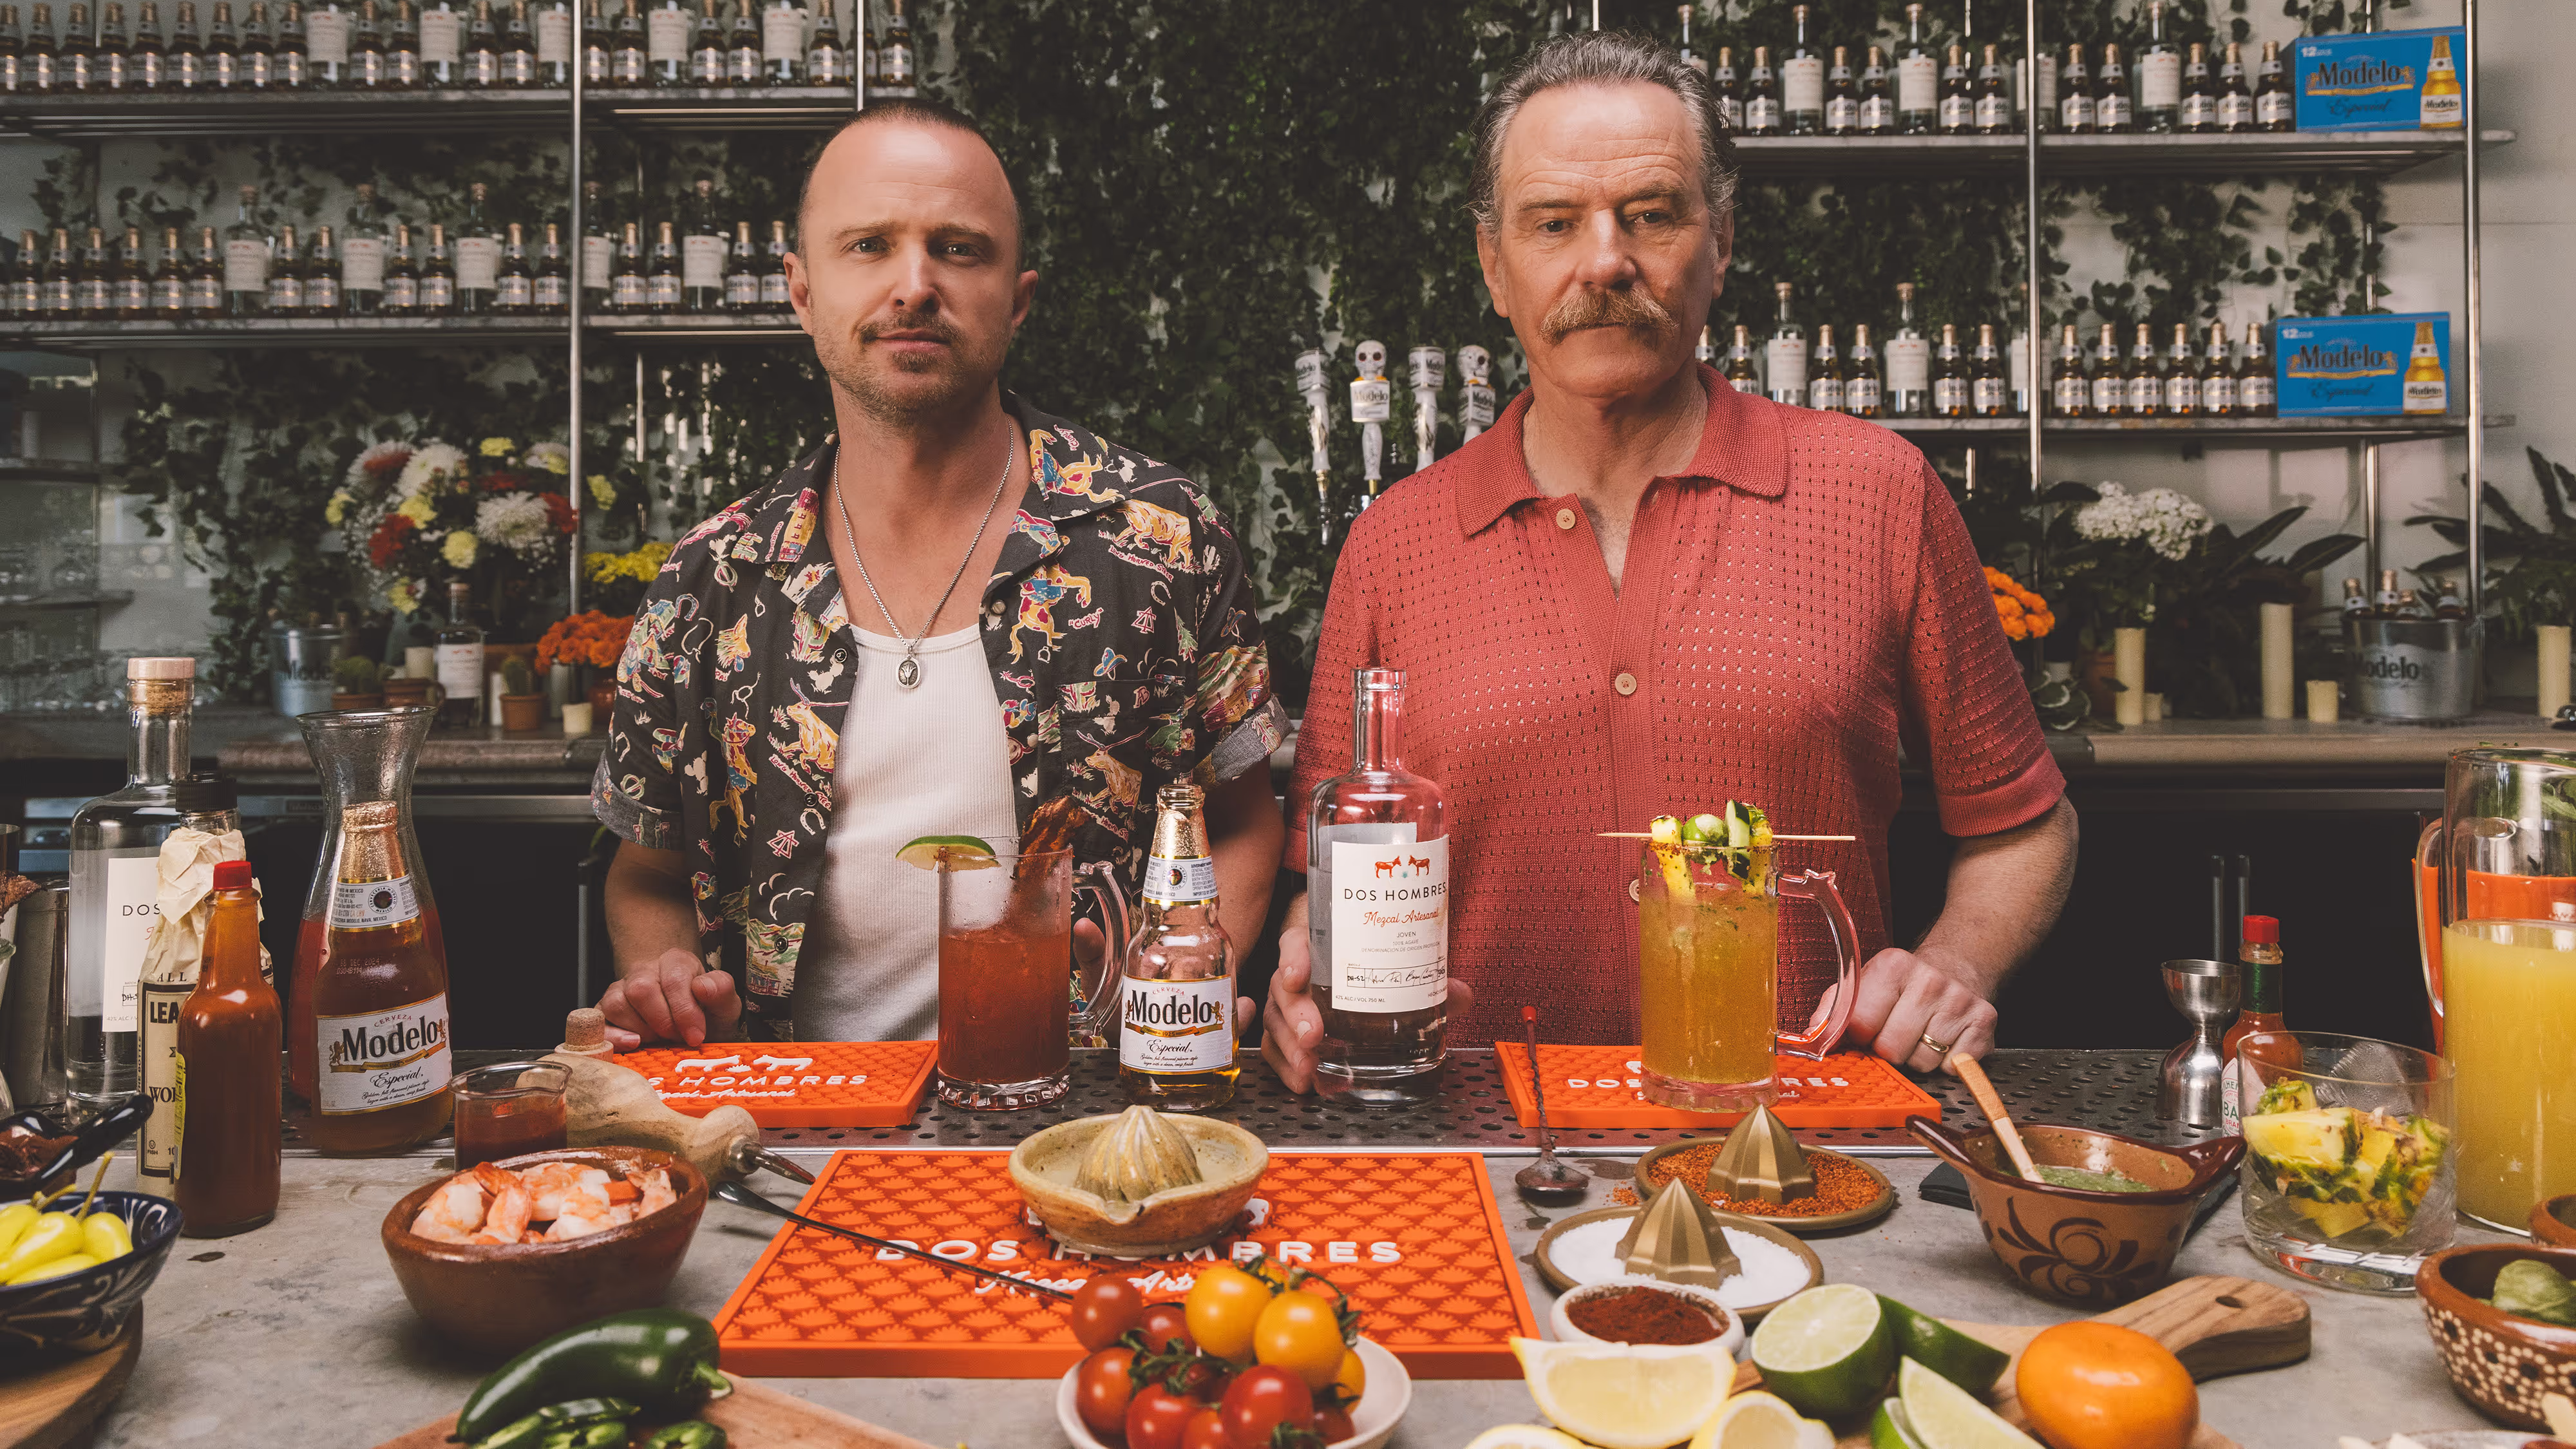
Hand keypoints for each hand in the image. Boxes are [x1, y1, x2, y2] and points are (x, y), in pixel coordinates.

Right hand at [599, 947, 742, 1050]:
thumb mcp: (725, 1005)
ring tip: (659, 1040)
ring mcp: (620, 990)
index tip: (696, 1036)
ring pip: (616, 1003)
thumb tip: (702, 986)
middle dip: (662, 1021)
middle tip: (677, 1038)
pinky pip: (598, 1021)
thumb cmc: (706, 1015)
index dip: (685, 1011)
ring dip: (641, 1029)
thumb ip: (721, 991)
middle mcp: (644, 971)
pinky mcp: (604, 1012)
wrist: (688, 1029)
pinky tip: (634, 1044)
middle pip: (641, 989)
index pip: (674, 979)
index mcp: (675, 962)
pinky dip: (613, 1036)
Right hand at [1261, 910, 1472, 1093]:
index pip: (1296, 942)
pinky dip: (1286, 1067)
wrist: (1351, 965)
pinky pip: (1275, 1048)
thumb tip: (1460, 995)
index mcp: (1320, 945)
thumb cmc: (1369, 960)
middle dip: (1296, 1014)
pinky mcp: (1286, 1032)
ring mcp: (1288, 1004)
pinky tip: (1304, 1083)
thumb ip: (1428, 978)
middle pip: (1283, 989)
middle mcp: (1297, 973)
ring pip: (1275, 1021)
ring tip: (1309, 1068)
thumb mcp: (1396, 962)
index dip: (1294, 958)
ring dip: (1289, 1046)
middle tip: (1315, 1035)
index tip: (1299, 976)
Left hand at [1808, 945, 1997, 1073]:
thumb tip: (1814, 1038)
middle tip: (1895, 1034)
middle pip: (1892, 1048)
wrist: (1956, 967)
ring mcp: (1959, 1001)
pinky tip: (1943, 1040)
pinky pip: (1953, 1067)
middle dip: (1889, 1050)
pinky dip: (1945, 1063)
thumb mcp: (1864, 985)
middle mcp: (1929, 980)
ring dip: (1917, 1058)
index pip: (1860, 1024)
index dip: (1860, 1037)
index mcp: (1892, 966)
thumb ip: (1834, 1010)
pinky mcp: (1984, 1022)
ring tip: (1920, 1034)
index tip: (1866, 1031)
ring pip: (1923, 1062)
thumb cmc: (1903, 985)